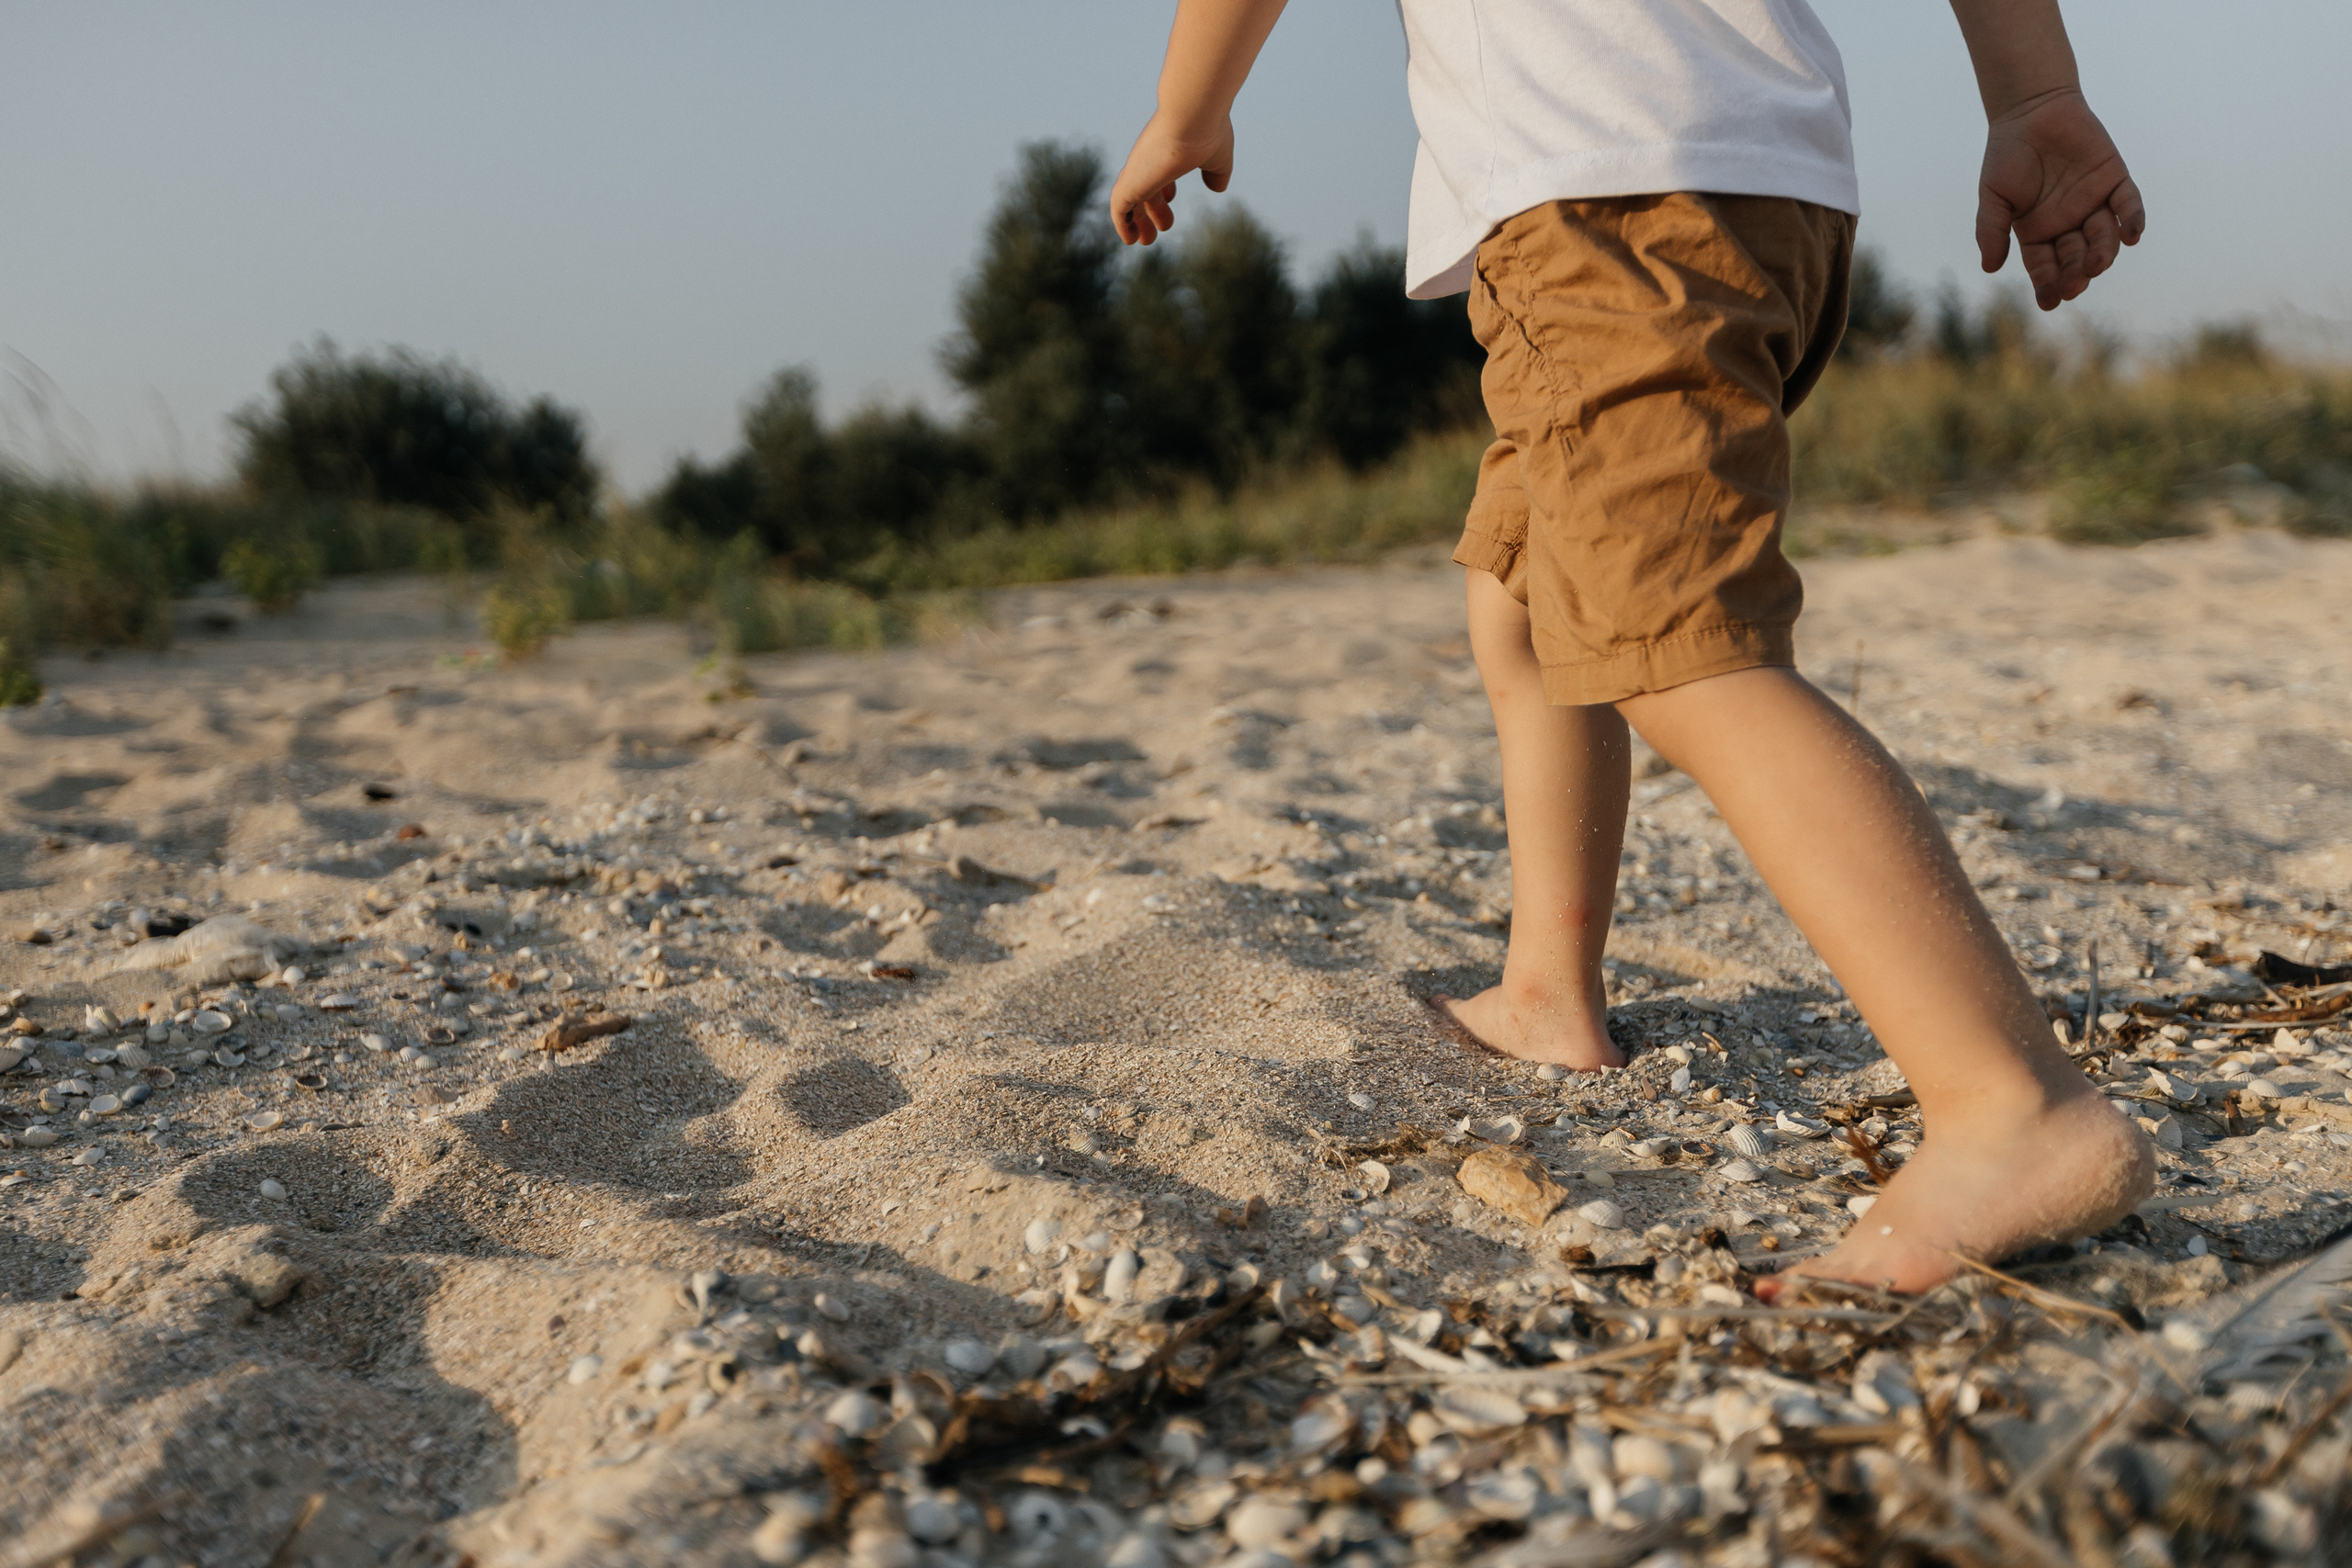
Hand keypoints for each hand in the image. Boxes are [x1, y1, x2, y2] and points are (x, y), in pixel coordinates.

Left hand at [1109, 109, 1233, 245]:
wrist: (1193, 115)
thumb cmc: (1208, 130)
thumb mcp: (1219, 156)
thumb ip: (1217, 172)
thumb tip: (1217, 187)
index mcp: (1168, 149)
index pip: (1159, 170)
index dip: (1164, 184)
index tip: (1171, 197)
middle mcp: (1149, 158)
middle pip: (1143, 185)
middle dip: (1151, 209)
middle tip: (1160, 228)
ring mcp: (1138, 170)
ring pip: (1129, 199)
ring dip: (1137, 221)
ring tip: (1145, 241)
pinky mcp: (1130, 183)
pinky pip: (1119, 208)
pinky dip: (1122, 224)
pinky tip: (1130, 240)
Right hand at [1974, 88, 2143, 309]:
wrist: (2032, 109)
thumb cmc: (2007, 154)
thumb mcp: (1993, 196)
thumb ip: (1992, 230)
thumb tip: (1990, 268)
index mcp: (2038, 232)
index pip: (2045, 267)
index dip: (2048, 284)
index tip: (2049, 301)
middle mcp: (2068, 223)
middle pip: (2076, 257)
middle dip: (2075, 274)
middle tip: (2074, 286)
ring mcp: (2093, 203)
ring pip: (2103, 237)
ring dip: (2102, 254)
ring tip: (2096, 264)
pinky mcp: (2114, 180)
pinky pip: (2128, 205)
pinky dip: (2133, 220)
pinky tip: (2132, 236)